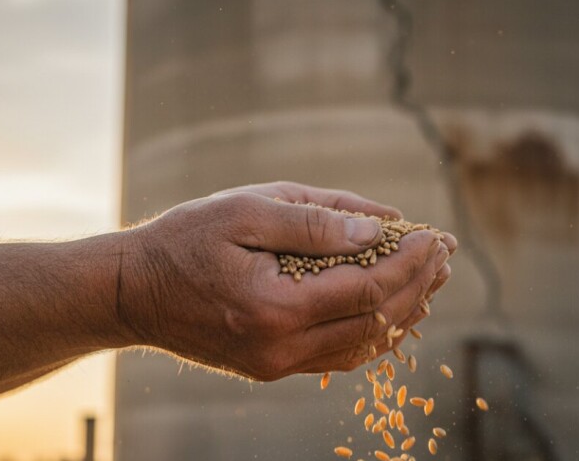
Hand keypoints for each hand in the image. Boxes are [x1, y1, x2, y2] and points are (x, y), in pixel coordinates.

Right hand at [117, 182, 454, 380]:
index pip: (368, 289)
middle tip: (445, 254)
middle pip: (375, 322)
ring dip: (403, 311)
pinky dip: (373, 334)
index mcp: (276, 308)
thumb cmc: (184, 241)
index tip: (434, 234)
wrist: (133, 291)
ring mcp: (276, 365)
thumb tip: (378, 230)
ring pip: (362, 347)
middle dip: (417, 284)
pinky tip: (393, 312)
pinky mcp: (272, 367)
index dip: (410, 262)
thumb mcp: (245, 211)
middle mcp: (281, 348)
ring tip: (433, 280)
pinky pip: (338, 357)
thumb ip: (314, 220)